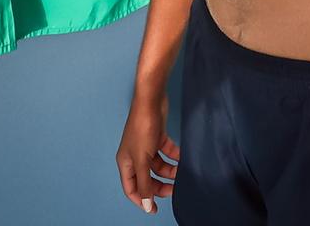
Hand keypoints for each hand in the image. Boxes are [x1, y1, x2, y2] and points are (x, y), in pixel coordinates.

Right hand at [116, 93, 179, 214]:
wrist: (151, 100)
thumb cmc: (142, 128)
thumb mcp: (143, 160)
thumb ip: (145, 183)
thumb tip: (146, 205)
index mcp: (126, 163)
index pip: (132, 188)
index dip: (142, 200)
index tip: (155, 209)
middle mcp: (134, 156)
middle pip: (146, 178)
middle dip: (159, 186)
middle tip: (174, 190)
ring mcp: (146, 146)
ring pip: (158, 166)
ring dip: (169, 171)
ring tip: (181, 173)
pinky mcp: (157, 137)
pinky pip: (166, 153)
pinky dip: (174, 156)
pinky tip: (183, 158)